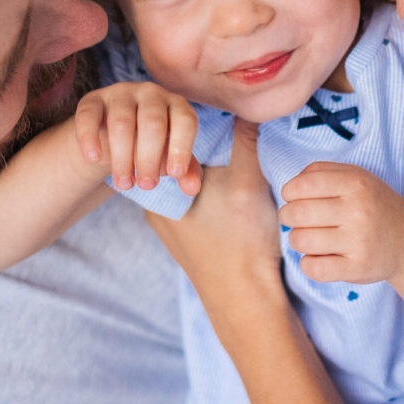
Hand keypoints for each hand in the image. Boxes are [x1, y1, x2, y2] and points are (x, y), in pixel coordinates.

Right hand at [75, 82, 201, 194]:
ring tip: (124, 184)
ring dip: (122, 157)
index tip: (174, 174)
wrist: (114, 135)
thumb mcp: (170, 158)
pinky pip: (89, 114)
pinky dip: (90, 137)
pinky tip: (94, 159)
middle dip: (149, 158)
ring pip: (121, 122)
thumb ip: (185, 171)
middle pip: (152, 123)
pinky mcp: (93, 99)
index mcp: (176, 105)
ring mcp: (121, 93)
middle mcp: (151, 93)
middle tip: (146, 186)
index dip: (181, 147)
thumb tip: (192, 188)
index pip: (185, 121)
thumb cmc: (153, 146)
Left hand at [146, 121, 284, 336]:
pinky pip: (192, 203)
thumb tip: (249, 102)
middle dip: (197, 148)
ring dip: (205, 172)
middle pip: (173, 161)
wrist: (246, 301)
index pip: (164, 142)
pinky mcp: (186, 240)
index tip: (214, 121)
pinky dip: (208, 193)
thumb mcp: (248, 180)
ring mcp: (169, 226)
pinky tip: (231, 195)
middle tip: (226, 140)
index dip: (188, 126)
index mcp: (158, 191)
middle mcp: (155, 208)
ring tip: (232, 167)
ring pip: (183, 183)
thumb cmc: (242, 241)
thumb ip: (246, 138)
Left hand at [280, 162, 403, 284]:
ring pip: (301, 241)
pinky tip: (317, 257)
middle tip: (296, 219)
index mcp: (355, 183)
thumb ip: (319, 172)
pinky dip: (308, 264)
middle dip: (288, 216)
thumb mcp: (354, 176)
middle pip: (297, 213)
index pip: (302, 185)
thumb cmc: (371, 204)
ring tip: (308, 238)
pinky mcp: (358, 268)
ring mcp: (359, 241)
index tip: (294, 198)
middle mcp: (358, 211)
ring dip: (297, 240)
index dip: (289, 192)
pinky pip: (314, 268)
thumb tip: (289, 188)